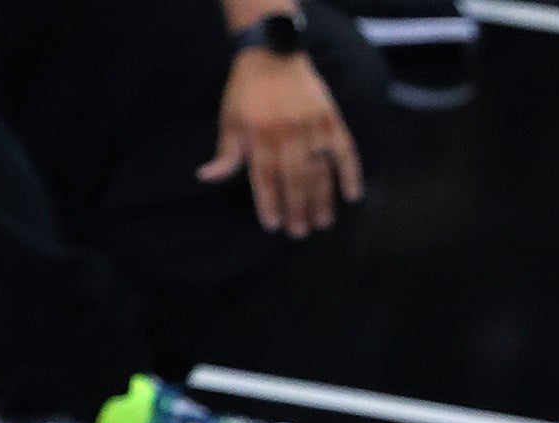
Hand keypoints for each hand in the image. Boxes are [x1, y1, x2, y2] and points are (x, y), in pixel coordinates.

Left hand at [202, 47, 361, 237]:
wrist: (274, 54)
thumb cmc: (246, 92)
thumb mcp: (228, 121)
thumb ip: (225, 153)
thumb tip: (206, 177)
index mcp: (260, 138)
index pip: (266, 179)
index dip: (270, 204)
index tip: (273, 225)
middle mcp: (288, 135)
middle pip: (295, 179)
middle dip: (297, 208)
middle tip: (300, 232)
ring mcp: (313, 127)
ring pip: (320, 170)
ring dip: (322, 198)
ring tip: (323, 223)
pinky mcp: (331, 118)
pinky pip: (345, 149)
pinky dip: (351, 171)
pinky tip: (353, 194)